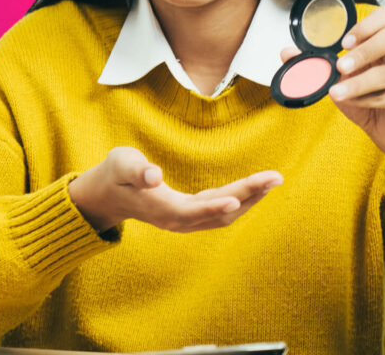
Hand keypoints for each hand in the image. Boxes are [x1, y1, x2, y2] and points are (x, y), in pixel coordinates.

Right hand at [68, 146, 282, 232]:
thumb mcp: (120, 163)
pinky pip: (221, 212)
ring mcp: (185, 221)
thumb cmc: (115, 174)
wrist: (108, 195)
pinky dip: (241, 200)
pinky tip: (255, 189)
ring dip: (250, 199)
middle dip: (248, 195)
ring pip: (225, 215)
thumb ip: (136, 169)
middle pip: (219, 212)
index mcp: (161, 208)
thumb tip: (153, 176)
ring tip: (273, 181)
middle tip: (275, 177)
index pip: (194, 209)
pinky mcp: (191, 216)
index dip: (216, 204)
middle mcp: (177, 220)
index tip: (238, 197)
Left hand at [280, 7, 384, 179]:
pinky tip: (355, 103)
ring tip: (336, 92)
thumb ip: (315, 64)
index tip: (344, 42)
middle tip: (340, 65)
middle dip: (364, 51)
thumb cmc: (368, 99)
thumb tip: (286, 52)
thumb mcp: (338, 80)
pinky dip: (368, 100)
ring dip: (358, 83)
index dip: (367, 24)